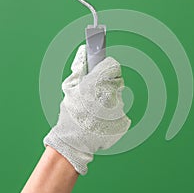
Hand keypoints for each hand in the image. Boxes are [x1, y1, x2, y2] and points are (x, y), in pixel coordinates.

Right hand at [43, 45, 130, 174]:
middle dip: (108, 86)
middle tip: (95, 97)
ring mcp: (118, 108)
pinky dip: (114, 116)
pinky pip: (122, 113)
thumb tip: (84, 50)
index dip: (108, 69)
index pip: (113, 65)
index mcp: (96, 82)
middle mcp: (110, 93)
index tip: (103, 74)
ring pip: (119, 98)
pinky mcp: (124, 121)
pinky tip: (102, 121)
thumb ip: (78, 67)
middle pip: (117, 81)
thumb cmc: (70, 113)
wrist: (73, 141)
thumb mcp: (69, 87)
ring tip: (96, 112)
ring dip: (110, 102)